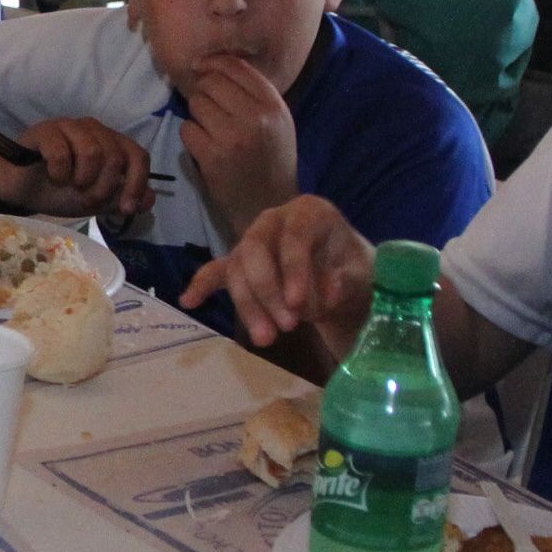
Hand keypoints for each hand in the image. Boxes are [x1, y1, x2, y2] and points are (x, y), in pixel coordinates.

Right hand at [3, 116, 153, 217]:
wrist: (19, 187)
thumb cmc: (57, 191)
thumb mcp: (95, 202)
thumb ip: (120, 199)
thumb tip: (151, 198)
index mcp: (110, 143)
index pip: (138, 156)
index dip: (136, 183)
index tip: (125, 208)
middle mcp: (94, 130)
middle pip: (115, 157)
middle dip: (103, 187)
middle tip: (86, 198)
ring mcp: (70, 126)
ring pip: (92, 152)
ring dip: (82, 180)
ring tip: (69, 186)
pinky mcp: (46, 130)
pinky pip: (62, 153)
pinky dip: (58, 173)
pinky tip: (51, 176)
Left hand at [175, 53, 297, 237]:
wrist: (270, 205)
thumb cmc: (271, 160)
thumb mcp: (277, 122)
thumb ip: (253, 93)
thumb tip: (215, 64)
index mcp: (274, 105)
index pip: (236, 66)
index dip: (213, 63)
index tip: (201, 68)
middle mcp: (256, 116)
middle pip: (211, 82)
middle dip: (204, 92)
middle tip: (211, 110)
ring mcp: (233, 136)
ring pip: (196, 104)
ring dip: (198, 115)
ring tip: (212, 131)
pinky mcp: (212, 156)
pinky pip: (187, 129)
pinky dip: (191, 136)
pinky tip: (205, 147)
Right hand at [182, 195, 373, 350]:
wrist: (347, 276)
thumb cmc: (354, 269)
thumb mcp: (363, 274)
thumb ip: (346, 281)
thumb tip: (327, 293)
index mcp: (309, 212)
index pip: (294, 236)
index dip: (293, 270)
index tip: (298, 306)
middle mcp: (275, 221)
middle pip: (255, 251)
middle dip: (266, 292)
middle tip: (287, 328)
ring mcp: (253, 241)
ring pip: (237, 268)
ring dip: (247, 304)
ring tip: (266, 340)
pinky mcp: (241, 262)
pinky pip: (217, 271)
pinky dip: (202, 285)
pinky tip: (189, 302)